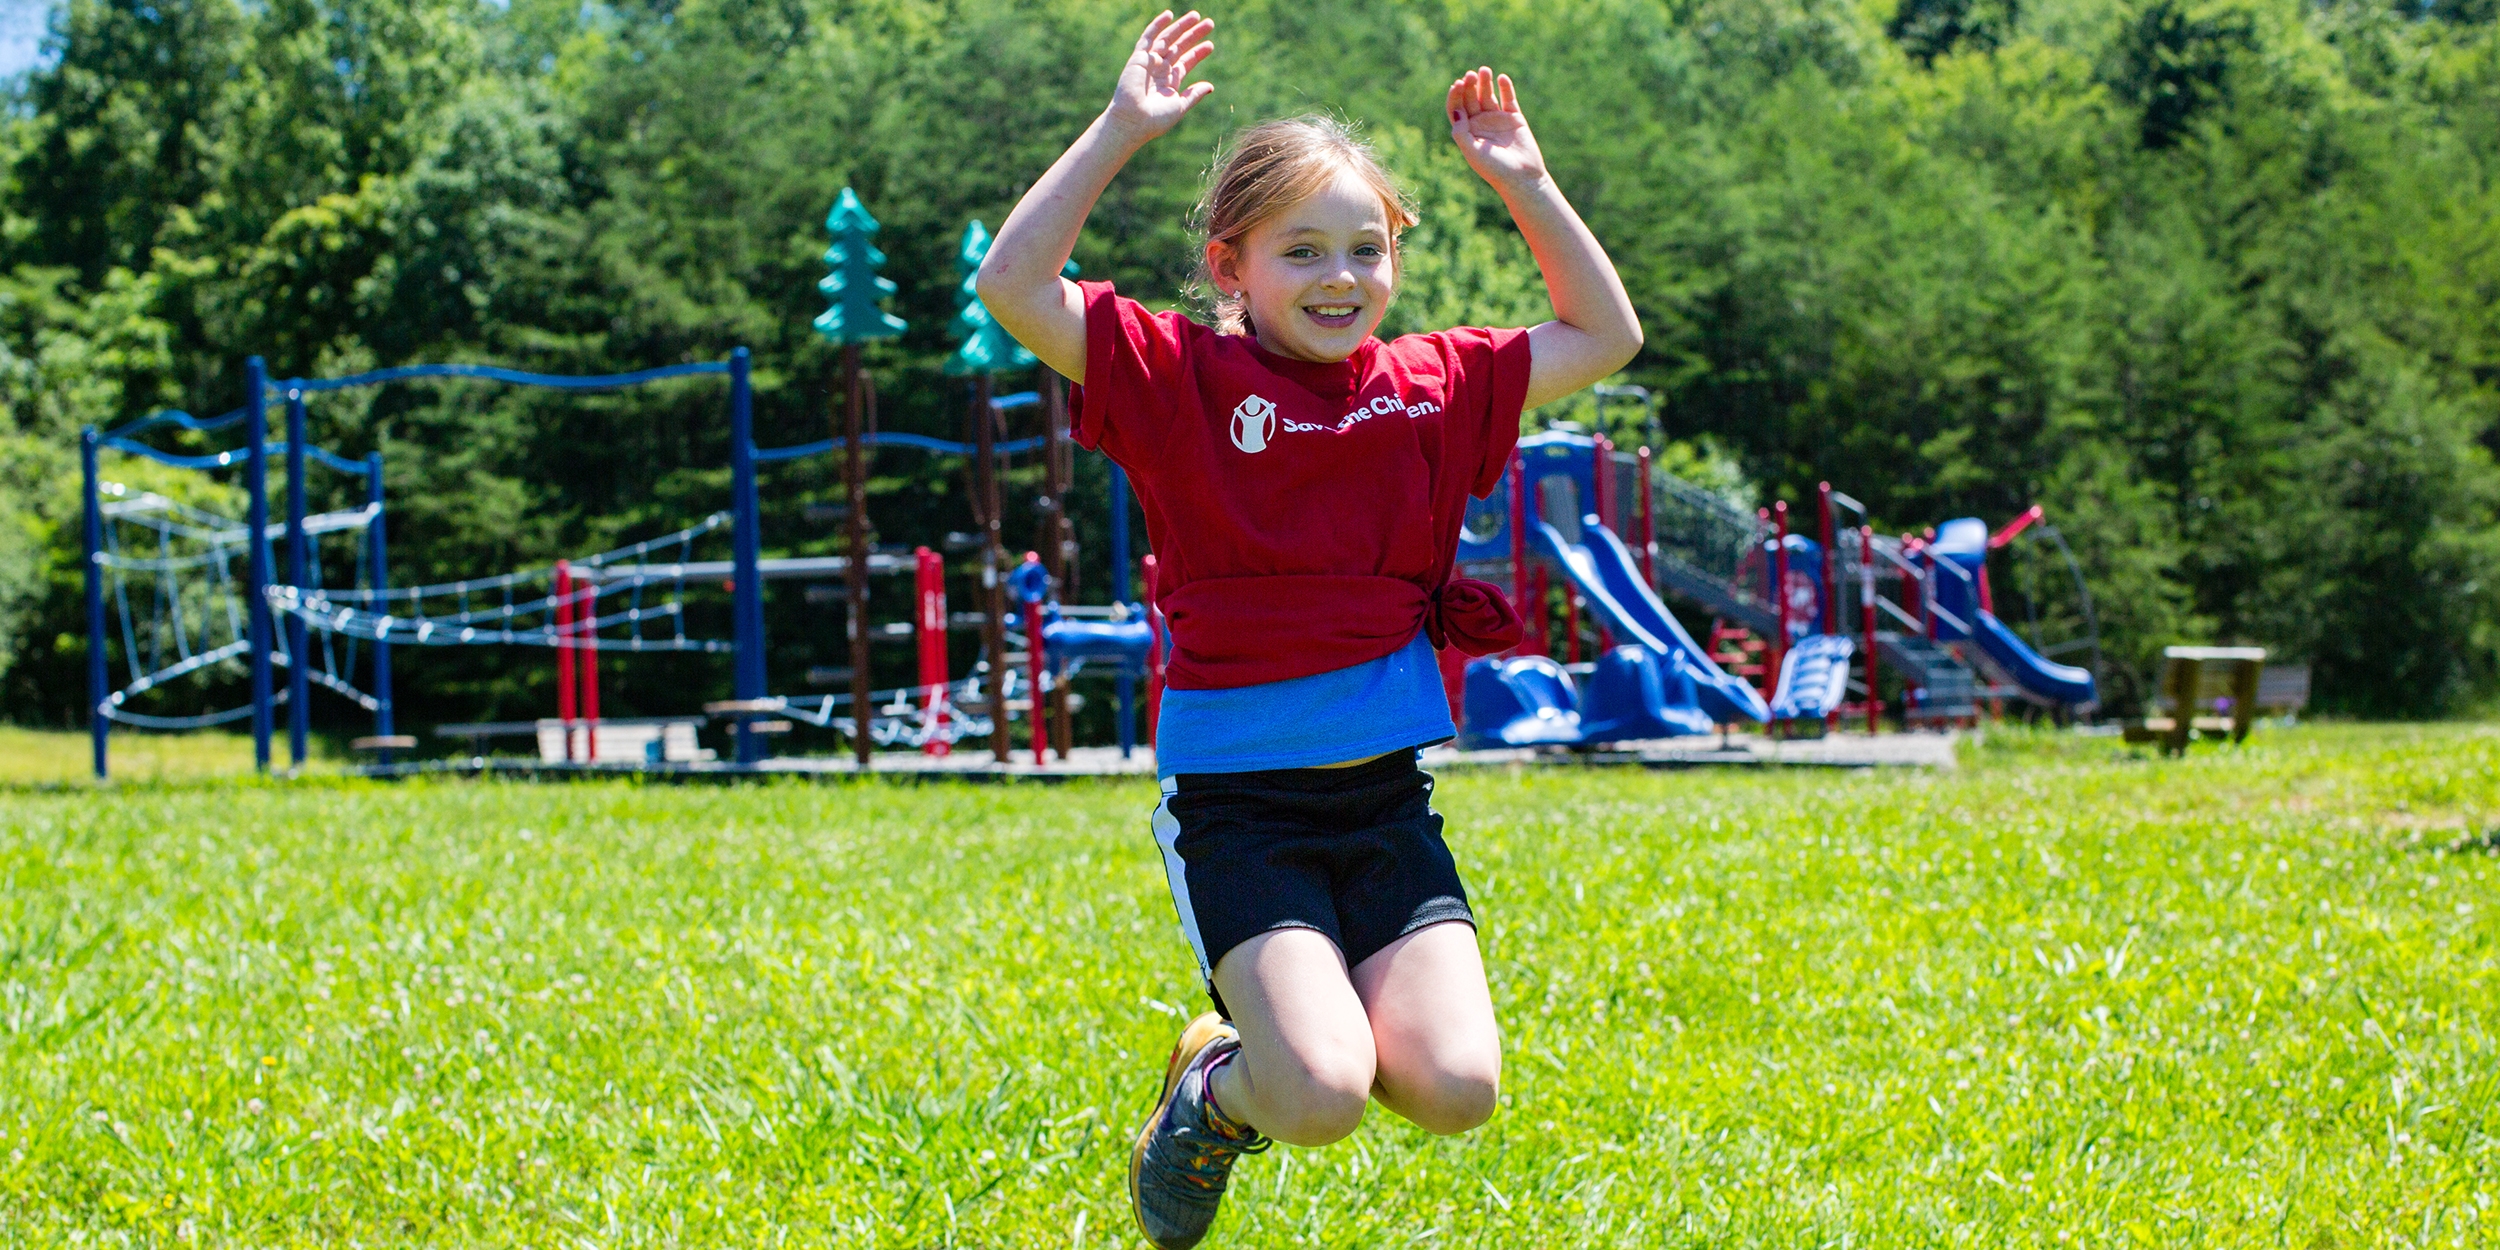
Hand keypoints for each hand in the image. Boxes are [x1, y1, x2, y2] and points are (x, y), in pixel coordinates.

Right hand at [1104, 11, 1214, 145]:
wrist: (1133, 122)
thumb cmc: (1155, 120)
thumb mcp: (1180, 106)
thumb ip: (1194, 95)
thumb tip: (1210, 86)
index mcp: (1169, 83)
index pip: (1186, 62)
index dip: (1198, 53)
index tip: (1210, 45)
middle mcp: (1159, 70)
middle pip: (1179, 47)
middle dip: (1193, 35)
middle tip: (1209, 24)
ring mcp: (1149, 63)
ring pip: (1167, 39)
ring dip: (1181, 27)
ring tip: (1196, 16)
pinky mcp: (1138, 58)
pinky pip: (1148, 38)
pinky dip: (1157, 25)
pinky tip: (1169, 15)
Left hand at [1447, 68, 1547, 192]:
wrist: (1522, 178)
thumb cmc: (1495, 169)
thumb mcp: (1472, 153)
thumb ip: (1461, 133)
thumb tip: (1456, 110)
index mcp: (1468, 132)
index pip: (1457, 109)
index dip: (1455, 96)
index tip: (1458, 85)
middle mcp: (1481, 124)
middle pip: (1471, 99)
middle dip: (1470, 86)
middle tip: (1471, 75)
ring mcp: (1497, 120)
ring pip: (1488, 96)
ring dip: (1485, 82)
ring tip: (1485, 70)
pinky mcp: (1515, 118)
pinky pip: (1509, 99)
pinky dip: (1505, 88)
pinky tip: (1502, 78)